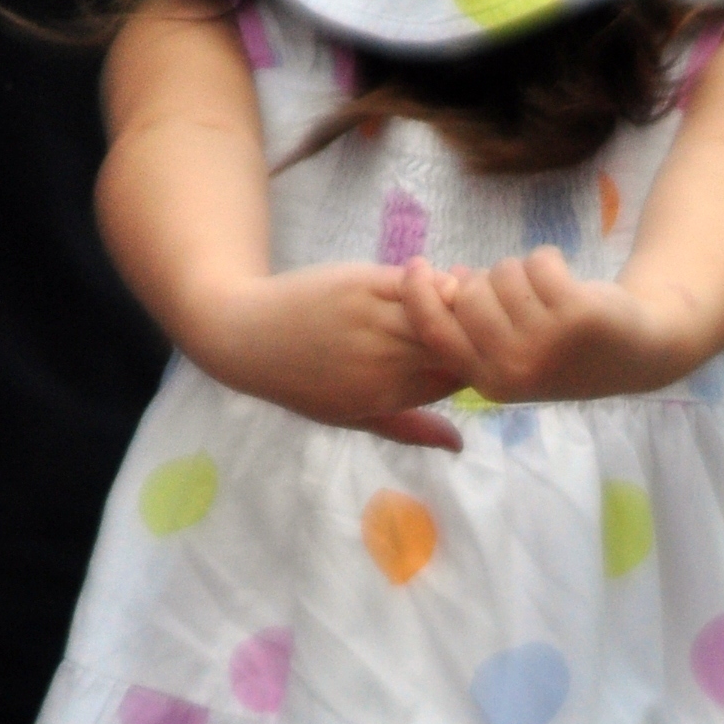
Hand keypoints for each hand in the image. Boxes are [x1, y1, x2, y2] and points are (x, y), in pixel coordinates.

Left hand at [193, 263, 465, 447]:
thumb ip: (410, 428)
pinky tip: (425, 279)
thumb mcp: (355, 416)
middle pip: (460, 343)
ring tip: (454, 294)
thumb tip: (459, 445)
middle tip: (474, 313)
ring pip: (447, 308)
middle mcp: (386, 362)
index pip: (460, 378)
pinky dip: (433, 279)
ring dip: (459, 298)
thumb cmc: (301, 382)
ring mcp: (376, 321)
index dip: (475, 359)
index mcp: (388, 397)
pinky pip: (420, 281)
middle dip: (476, 327)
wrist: (247, 338)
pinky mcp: (364, 284)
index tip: (474, 345)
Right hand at [400, 249, 690, 404]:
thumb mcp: (513, 347)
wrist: (640, 350)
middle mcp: (515, 368)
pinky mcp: (578, 314)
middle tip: (522, 296)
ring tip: (549, 296)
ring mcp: (547, 343)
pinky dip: (551, 260)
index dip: (419, 294)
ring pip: (504, 272)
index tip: (416, 266)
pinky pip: (539, 261)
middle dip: (488, 281)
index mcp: (490, 382)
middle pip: (470, 293)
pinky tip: (570, 284)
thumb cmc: (566, 345)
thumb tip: (440, 280)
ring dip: (523, 271)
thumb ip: (474, 324)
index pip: (436, 330)